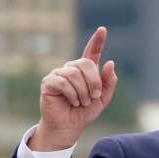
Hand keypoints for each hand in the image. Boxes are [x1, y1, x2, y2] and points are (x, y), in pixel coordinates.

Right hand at [31, 27, 117, 150]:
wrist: (69, 127)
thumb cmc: (84, 113)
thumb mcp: (102, 99)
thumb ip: (108, 82)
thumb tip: (109, 62)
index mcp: (85, 72)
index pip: (91, 52)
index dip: (97, 41)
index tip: (103, 29)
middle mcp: (71, 69)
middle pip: (86, 64)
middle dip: (94, 82)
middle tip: (94, 97)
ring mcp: (59, 74)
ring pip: (74, 74)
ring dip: (83, 91)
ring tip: (82, 102)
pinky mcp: (49, 82)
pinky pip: (62, 82)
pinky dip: (71, 94)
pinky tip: (72, 102)